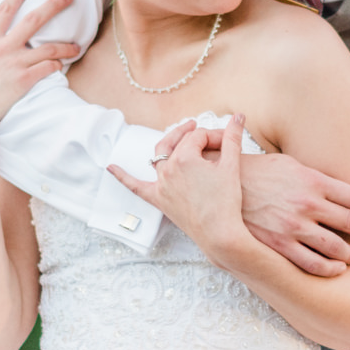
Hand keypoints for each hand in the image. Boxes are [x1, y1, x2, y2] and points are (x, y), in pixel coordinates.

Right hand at [0, 0, 78, 147]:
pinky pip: (48, 68)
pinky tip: (63, 66)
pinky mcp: (24, 81)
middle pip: (33, 20)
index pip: (4, 9)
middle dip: (53, 5)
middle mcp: (2, 48)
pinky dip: (57, 65)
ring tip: (77, 45)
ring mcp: (14, 64)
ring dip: (66, 45)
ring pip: (48, 48)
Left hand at [109, 115, 251, 257]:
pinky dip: (122, 177)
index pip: (198, 136)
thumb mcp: (232, 166)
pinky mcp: (158, 201)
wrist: (220, 234)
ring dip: (168, 145)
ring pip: (159, 157)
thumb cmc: (227, 202)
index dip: (215, 136)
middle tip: (205, 133)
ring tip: (178, 138)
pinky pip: (136, 187)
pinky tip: (111, 167)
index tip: (228, 142)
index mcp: (184, 158)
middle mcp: (168, 169)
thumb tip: (239, 116)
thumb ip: (232, 137)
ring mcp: (161, 185)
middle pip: (178, 142)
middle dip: (192, 134)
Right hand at [238, 152, 349, 278]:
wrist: (222, 186)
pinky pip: (312, 264)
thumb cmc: (258, 172)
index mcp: (313, 180)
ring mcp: (294, 227)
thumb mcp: (290, 165)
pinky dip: (330, 269)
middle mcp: (308, 204)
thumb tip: (340, 190)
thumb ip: (317, 178)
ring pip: (335, 247)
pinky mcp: (279, 246)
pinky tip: (337, 268)